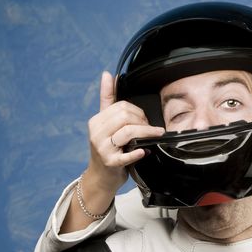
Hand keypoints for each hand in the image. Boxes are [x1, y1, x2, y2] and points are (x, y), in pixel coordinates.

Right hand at [85, 71, 164, 193]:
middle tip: (152, 129)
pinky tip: (144, 152)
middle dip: (143, 121)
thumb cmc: (108, 148)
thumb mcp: (106, 123)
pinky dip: (137, 153)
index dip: (137, 112)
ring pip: (128, 132)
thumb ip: (108, 99)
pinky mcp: (109, 162)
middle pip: (125, 117)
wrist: (102, 177)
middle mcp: (96, 133)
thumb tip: (108, 75)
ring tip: (155, 136)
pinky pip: (126, 155)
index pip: (121, 106)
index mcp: (97, 121)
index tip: (145, 120)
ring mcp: (102, 148)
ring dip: (146, 133)